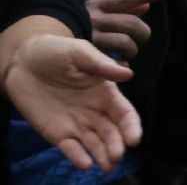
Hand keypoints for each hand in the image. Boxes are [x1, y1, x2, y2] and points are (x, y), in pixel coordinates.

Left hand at [3, 34, 139, 172]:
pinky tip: (85, 164)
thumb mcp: (80, 52)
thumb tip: (129, 74)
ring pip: (94, 143)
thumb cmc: (56, 51)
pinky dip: (78, 157)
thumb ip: (102, 64)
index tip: (134, 139)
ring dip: (102, 155)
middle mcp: (95, 111)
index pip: (124, 112)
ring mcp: (76, 123)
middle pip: (111, 132)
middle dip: (116, 145)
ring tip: (107, 166)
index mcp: (105, 92)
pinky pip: (70, 148)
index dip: (131, 126)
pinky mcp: (56, 133)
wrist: (23, 61)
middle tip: (116, 156)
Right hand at [85, 0, 162, 58]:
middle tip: (141, 38)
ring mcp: (91, 38)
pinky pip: (112, 62)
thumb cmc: (82, 23)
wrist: (45, 41)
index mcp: (97, 6)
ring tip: (129, 52)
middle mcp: (94, 19)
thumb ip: (124, 7)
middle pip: (131, 24)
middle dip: (143, 32)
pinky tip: (121, 64)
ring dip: (132, 49)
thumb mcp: (98, 10)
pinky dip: (120, 65)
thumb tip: (147, 5)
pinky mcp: (88, 56)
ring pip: (124, 42)